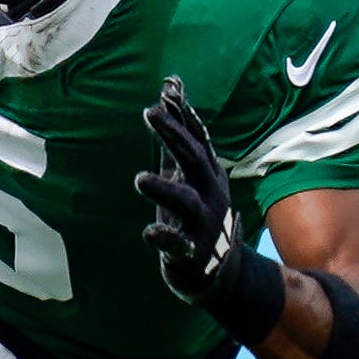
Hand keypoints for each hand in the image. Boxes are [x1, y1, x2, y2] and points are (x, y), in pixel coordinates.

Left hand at [135, 76, 242, 300]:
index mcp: (207, 174)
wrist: (218, 271)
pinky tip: (150, 232)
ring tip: (140, 179)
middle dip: (174, 135)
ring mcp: (201, 223)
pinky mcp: (190, 252)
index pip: (197, 138)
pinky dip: (165, 237)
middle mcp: (208, 194)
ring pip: (184, 202)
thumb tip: (170, 87)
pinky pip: (177, 244)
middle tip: (150, 112)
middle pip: (192, 160)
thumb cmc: (194, 213)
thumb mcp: (187, 173)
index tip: (167, 89)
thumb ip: (176, 135)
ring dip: (164, 189)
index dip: (183, 115)